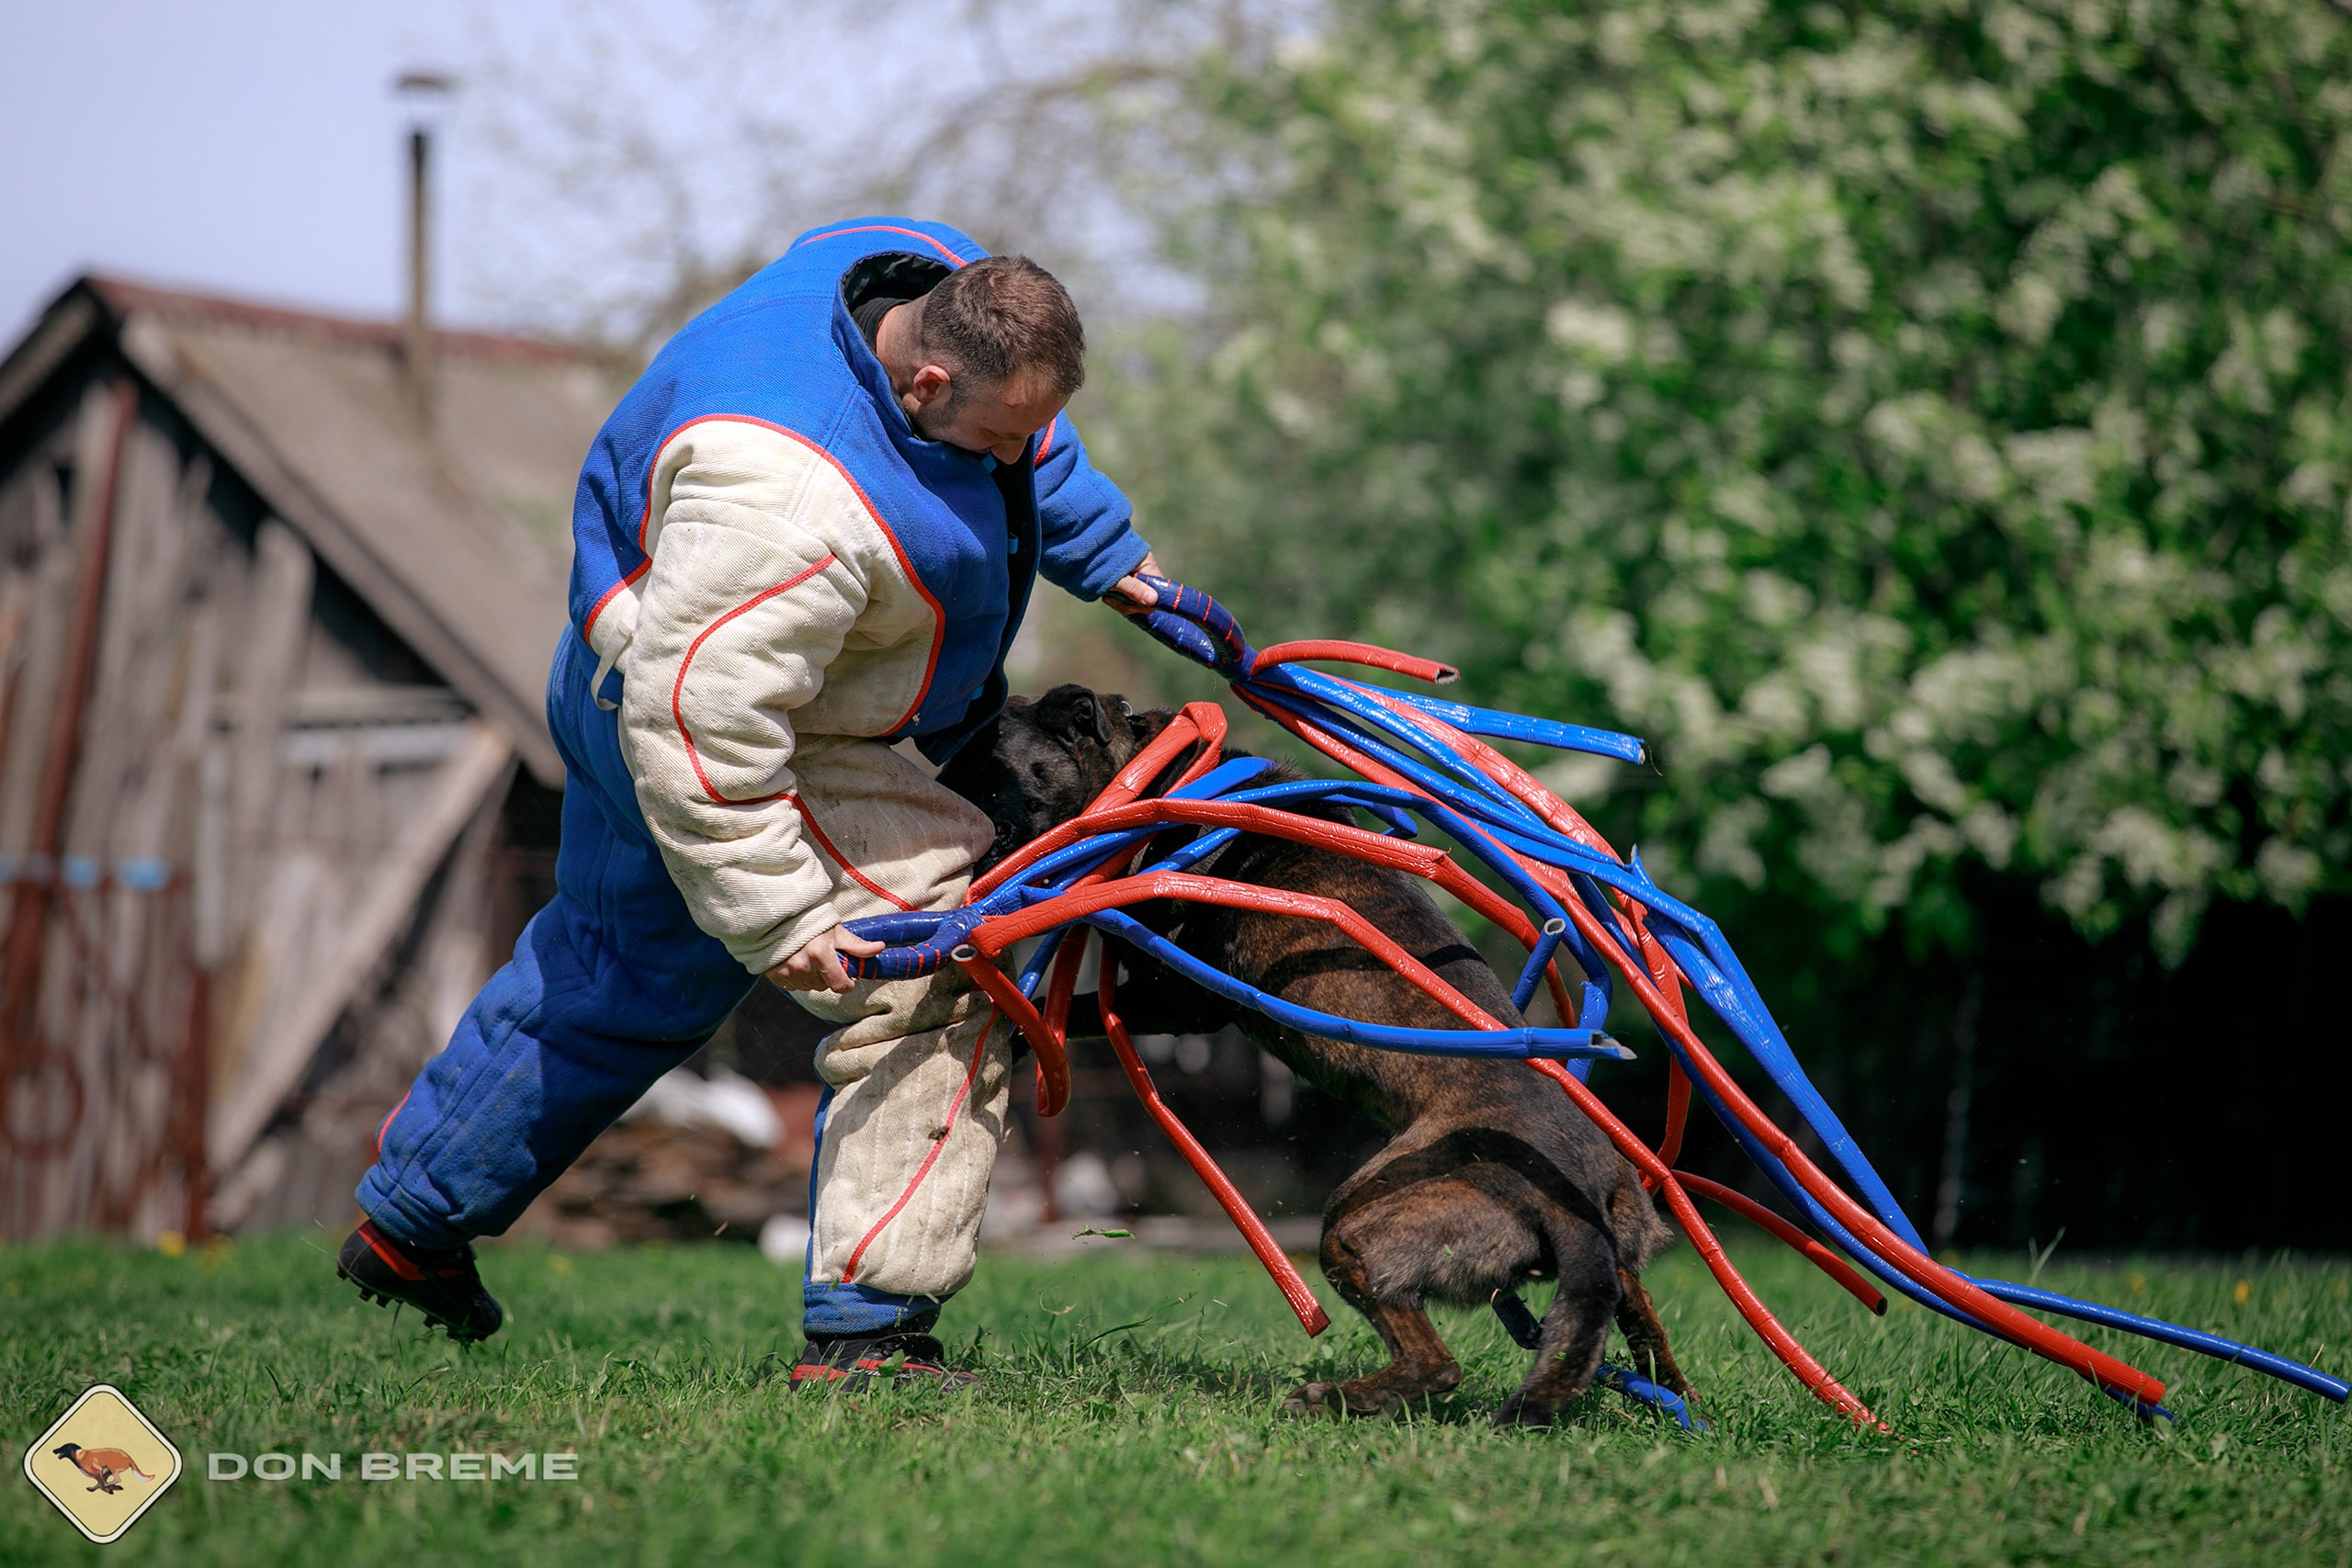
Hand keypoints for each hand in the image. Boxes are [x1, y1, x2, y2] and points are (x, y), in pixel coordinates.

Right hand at [767, 925, 886, 992]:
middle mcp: (802, 965)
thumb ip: (856, 944)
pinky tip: (795, 961)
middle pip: (824, 986)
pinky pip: (793, 986)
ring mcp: (787, 971)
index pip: (840, 985)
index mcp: (820, 953)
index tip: (847, 977)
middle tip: (823, 958)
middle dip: (827, 976)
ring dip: (812, 977)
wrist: (779, 916)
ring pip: (809, 987)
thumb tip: (879, 948)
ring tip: (808, 957)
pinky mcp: (775, 975)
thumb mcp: (835, 930)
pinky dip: (797, 977)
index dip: (847, 983)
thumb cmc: (810, 921)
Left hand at [1106, 551, 1162, 611]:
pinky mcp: (1123, 587)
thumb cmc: (1101, 557)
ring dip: (1119, 602)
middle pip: (1145, 600)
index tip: (1134, 602)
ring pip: (1133, 603)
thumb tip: (1153, 600)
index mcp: (1147, 566)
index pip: (1159, 590)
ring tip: (1107, 591)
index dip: (1149, 600)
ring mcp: (1133, 581)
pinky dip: (1114, 600)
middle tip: (1114, 594)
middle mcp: (1143, 574)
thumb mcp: (1116, 575)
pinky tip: (1106, 593)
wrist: (1087, 547)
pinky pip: (1123, 602)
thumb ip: (1133, 588)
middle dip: (1129, 603)